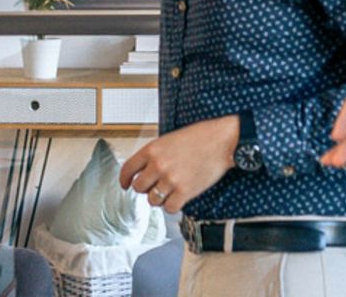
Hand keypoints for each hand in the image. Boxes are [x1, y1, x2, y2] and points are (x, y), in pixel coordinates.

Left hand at [118, 115, 238, 213]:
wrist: (221, 141)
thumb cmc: (198, 137)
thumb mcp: (169, 139)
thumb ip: (154, 154)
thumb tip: (143, 171)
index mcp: (152, 150)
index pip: (127, 169)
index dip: (124, 180)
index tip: (125, 185)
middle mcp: (158, 165)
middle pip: (138, 188)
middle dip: (145, 189)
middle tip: (154, 187)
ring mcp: (171, 180)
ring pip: (152, 200)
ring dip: (159, 198)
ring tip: (168, 192)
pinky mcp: (185, 192)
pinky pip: (169, 208)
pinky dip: (172, 206)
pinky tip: (177, 199)